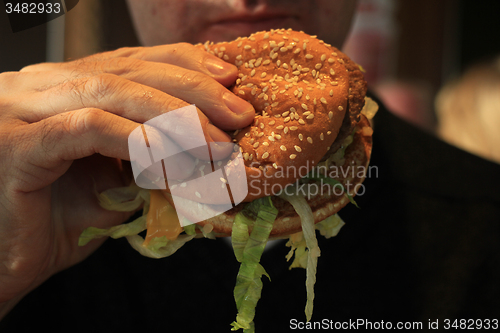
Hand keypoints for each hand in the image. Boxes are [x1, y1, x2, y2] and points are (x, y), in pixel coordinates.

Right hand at [0, 43, 254, 313]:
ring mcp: (22, 109)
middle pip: (128, 70)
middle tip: (239, 114)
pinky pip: (88, 128)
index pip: (131, 61)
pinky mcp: (16, 144)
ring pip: (111, 92)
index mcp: (64, 88)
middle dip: (193, 90)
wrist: (4, 265)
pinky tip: (173, 161)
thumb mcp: (115, 180)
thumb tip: (209, 146)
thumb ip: (151, 157)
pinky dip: (137, 141)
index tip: (230, 80)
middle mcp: (41, 87)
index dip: (184, 64)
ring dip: (175, 118)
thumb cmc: (58, 221)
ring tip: (217, 145)